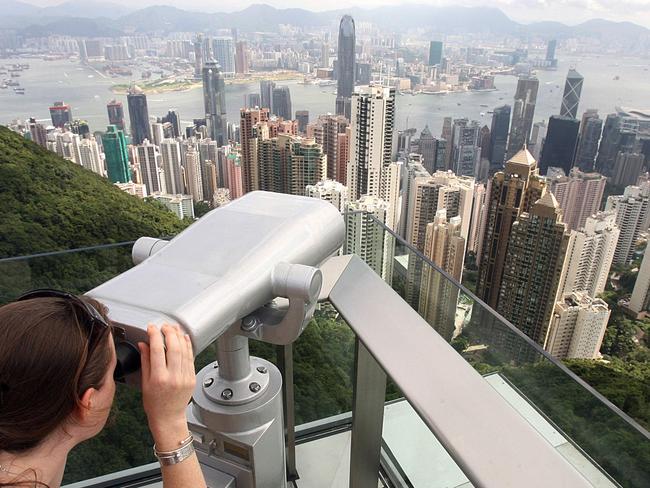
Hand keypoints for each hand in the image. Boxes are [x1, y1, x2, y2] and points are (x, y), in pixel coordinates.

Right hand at [138, 324, 195, 449]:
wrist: (168, 417)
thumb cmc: (154, 404)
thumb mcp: (145, 383)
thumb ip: (145, 361)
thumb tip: (143, 344)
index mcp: (159, 378)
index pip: (156, 350)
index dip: (154, 335)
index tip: (151, 327)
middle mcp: (173, 377)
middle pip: (173, 347)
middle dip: (169, 332)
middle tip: (164, 326)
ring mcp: (185, 377)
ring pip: (184, 351)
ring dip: (179, 336)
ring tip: (174, 328)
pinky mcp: (192, 378)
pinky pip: (191, 358)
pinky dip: (188, 346)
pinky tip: (184, 339)